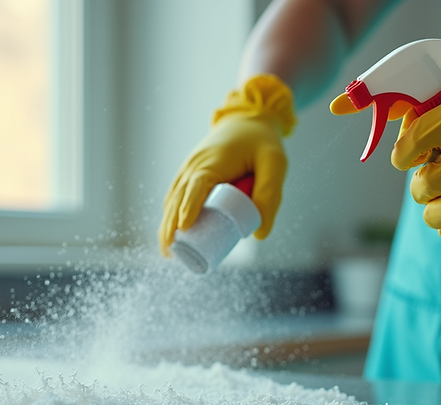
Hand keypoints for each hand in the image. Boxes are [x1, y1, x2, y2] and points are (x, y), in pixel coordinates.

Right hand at [158, 74, 294, 255]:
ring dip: (167, 223)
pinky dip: (170, 213)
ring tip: (167, 251)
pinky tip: (170, 232)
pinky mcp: (190, 171)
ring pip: (172, 198)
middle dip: (171, 226)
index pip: (196, 188)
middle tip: (169, 252)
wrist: (247, 116)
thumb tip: (259, 234)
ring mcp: (189, 167)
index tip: (182, 230)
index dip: (188, 209)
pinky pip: (175, 194)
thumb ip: (270, 195)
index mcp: (212, 162)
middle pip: (177, 198)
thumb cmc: (262, 141)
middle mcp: (195, 165)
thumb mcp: (274, 164)